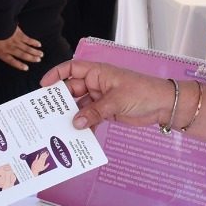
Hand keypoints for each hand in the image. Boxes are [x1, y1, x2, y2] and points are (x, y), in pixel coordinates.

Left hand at [0, 26, 42, 70]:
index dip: (19, 65)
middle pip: (22, 55)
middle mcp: (10, 48)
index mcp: (2, 52)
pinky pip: (28, 39)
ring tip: (41, 54)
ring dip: (34, 52)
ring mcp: (16, 41)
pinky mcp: (19, 34)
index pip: (11, 61)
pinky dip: (33, 42)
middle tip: (38, 60)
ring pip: (27, 48)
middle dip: (31, 58)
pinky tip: (38, 44)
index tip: (26, 68)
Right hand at [41, 60, 171, 128]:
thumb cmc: (142, 92)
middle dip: (61, 102)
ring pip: (80, 107)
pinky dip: (85, 126)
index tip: (43, 87)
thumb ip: (95, 112)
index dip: (56, 75)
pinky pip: (90, 118)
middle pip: (72, 91)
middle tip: (47, 115)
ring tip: (59, 129)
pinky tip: (78, 136)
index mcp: (98, 72)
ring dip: (72, 117)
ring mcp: (100, 98)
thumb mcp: (116, 100)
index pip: (72, 69)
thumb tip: (75, 123)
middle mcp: (96, 84)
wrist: (162, 105)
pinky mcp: (106, 112)